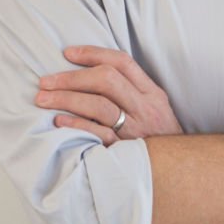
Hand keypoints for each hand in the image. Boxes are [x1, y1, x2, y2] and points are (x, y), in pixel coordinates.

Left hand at [35, 46, 183, 145]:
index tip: (68, 53)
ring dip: (67, 98)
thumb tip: (94, 70)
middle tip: (46, 81)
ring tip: (43, 98)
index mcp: (151, 92)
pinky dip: (76, 124)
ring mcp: (135, 130)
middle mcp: (144, 108)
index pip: (122, 62)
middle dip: (72, 77)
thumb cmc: (160, 136)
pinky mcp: (124, 152)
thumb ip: (132, 89)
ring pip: (99, 105)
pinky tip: (58, 120)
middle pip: (106, 80)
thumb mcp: (155, 107)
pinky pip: (97, 134)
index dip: (93, 54)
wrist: (180, 170)